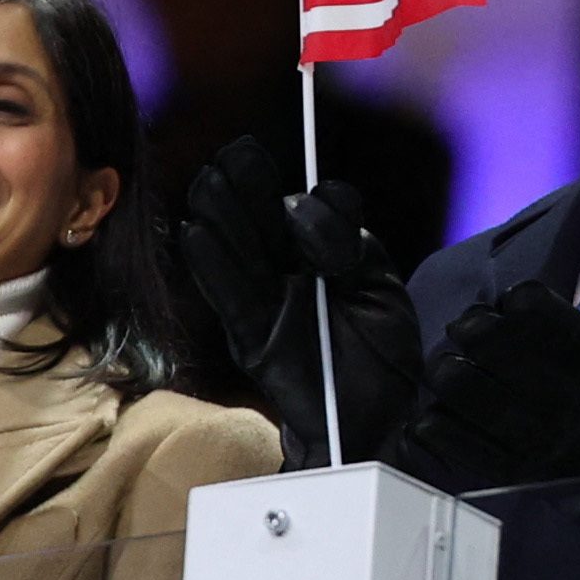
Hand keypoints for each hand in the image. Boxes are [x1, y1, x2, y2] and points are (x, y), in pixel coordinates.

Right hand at [183, 136, 422, 469]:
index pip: (309, 213)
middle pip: (261, 222)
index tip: (312, 209)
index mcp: (324, 253)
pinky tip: (195, 232)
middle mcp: (291, 272)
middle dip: (247, 188)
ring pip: (238, 251)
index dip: (310, 205)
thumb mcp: (380, 287)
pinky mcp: (252, 337)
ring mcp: (269, 303)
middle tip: (234, 155)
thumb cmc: (384, 356)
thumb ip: (347, 244)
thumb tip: (302, 208)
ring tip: (209, 181)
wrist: (381, 424)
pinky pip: (229, 297)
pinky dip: (211, 264)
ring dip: (221, 214)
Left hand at [404, 205, 579, 542]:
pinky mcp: (511, 472)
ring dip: (446, 366)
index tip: (511, 305)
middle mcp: (566, 396)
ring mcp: (536, 438)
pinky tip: (444, 407)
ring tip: (454, 363)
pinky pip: (450, 436)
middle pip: (486, 341)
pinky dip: (435, 416)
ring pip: (460, 385)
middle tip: (468, 330)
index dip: (513, 300)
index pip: (530, 305)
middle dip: (468, 328)